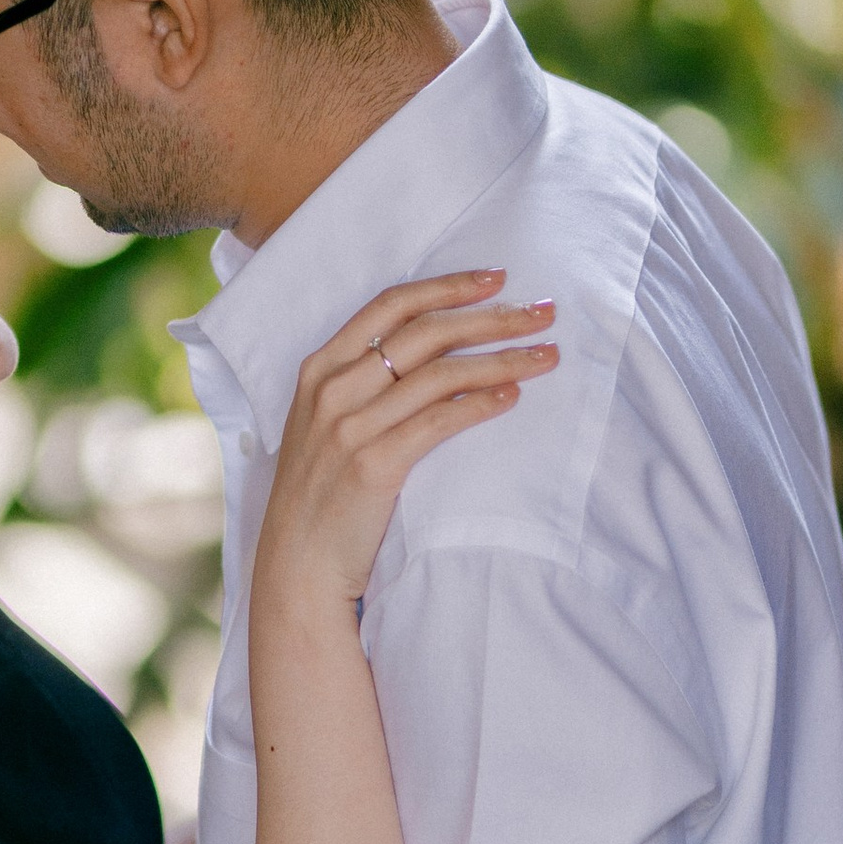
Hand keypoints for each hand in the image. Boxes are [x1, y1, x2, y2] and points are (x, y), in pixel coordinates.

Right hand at [257, 267, 558, 606]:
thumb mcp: (325, 425)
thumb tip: (435, 354)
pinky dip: (481, 404)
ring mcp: (349, 427)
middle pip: (425, 332)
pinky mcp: (372, 466)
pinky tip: (513, 396)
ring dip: (502, 359)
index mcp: (319, 368)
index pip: (391, 305)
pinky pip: (440, 422)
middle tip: (542, 312)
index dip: (448, 287)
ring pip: (440, 373)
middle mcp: (332, 389)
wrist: (297, 565)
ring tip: (546, 356)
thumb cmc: (321, 495)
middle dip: (492, 316)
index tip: (498, 278)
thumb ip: (364, 385)